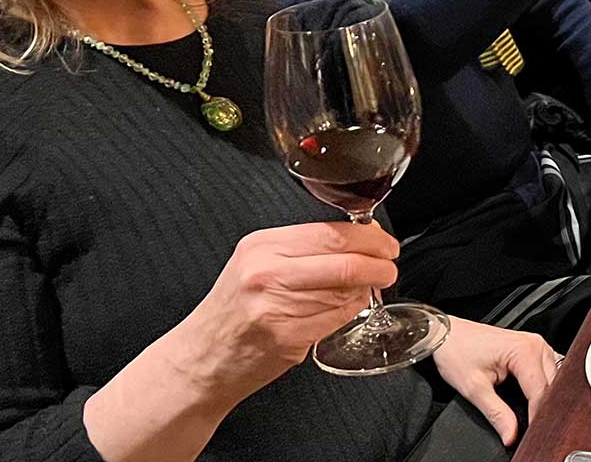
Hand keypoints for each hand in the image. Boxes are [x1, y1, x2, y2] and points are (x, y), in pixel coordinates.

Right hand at [173, 222, 398, 400]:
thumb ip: (304, 249)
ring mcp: (276, 306)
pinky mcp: (287, 336)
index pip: (332, 233)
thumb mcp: (257, 264)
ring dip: (365, 291)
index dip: (370, 239)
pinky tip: (346, 310)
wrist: (201, 357)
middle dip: (379, 264)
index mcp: (262, 246)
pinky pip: (337, 318)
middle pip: (345, 260)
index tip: (386, 245)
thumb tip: (363, 239)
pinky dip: (351, 312)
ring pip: (346, 291)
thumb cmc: (234, 310)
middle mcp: (267, 272)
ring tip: (365, 290)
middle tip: (389, 268)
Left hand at [431, 318, 559, 445]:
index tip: (530, 433)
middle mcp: (536, 345)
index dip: (536, 416)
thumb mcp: (474, 388)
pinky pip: (548, 370)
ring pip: (554, 378)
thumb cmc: (457, 351)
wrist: (446, 334)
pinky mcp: (533, 348)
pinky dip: (543, 386)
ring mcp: (536, 345)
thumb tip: (511, 434)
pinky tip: (532, 398)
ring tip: (530, 414)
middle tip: (529, 427)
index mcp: (525, 351)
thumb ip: (496, 414)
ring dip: (545, 397)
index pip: (541, 392)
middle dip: (543, 407)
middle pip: (552, 385)